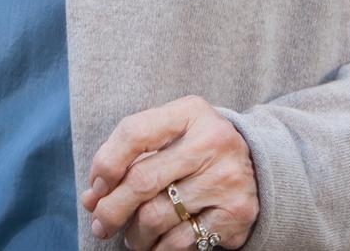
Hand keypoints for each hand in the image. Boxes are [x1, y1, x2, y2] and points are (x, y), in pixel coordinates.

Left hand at [82, 94, 258, 248]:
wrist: (258, 168)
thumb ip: (129, 160)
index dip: (106, 163)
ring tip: (132, 236)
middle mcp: (212, 141)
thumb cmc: (196, 153)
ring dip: (135, 234)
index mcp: (191, 113)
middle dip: (112, 209)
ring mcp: (227, 178)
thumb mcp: (168, 140)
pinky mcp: (235, 212)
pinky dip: (159, 248)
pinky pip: (180, 240)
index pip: (134, 132)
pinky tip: (156, 244)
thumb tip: (91, 198)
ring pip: (157, 215)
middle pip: (142, 180)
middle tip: (100, 225)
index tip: (96, 187)